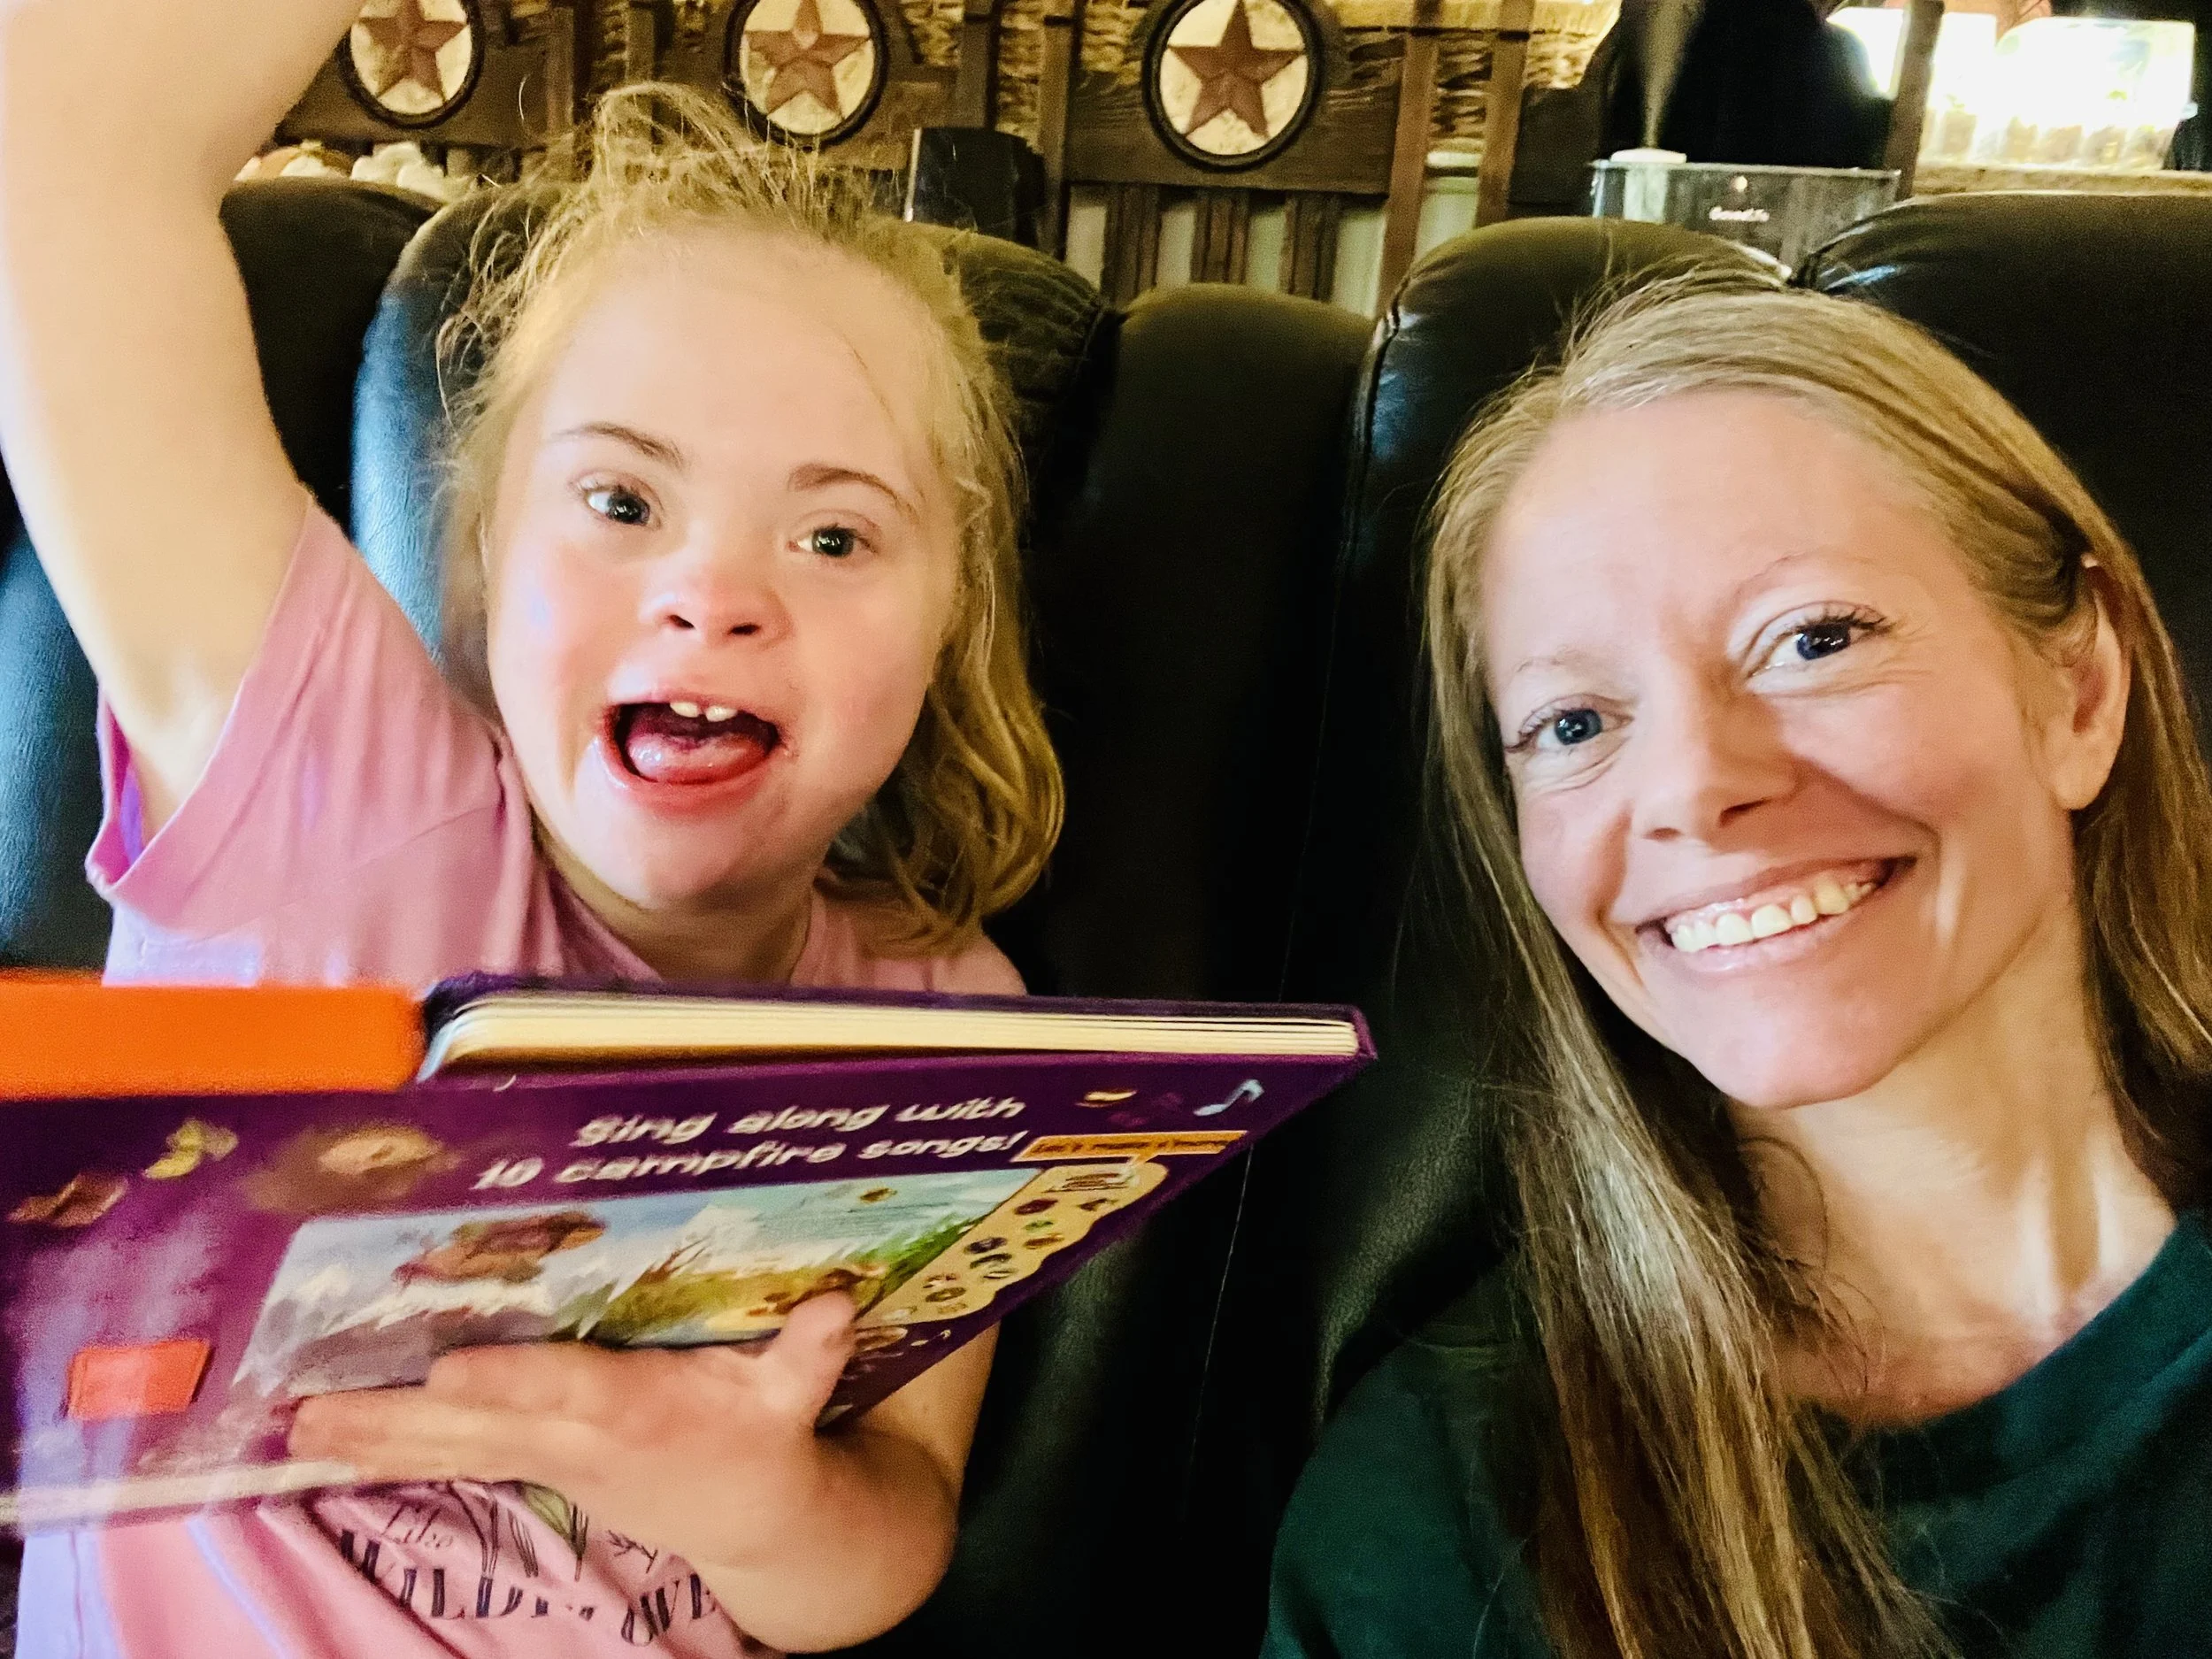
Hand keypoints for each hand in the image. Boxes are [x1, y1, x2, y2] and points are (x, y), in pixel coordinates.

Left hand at [290, 1292, 857, 1579]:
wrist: (750, 1519)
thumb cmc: (767, 1436)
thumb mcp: (798, 1398)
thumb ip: (811, 1354)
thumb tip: (839, 1304)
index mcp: (640, 1413)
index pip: (570, 1394)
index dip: (513, 1384)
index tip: (448, 1371)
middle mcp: (580, 1440)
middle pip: (480, 1430)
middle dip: (401, 1424)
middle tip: (317, 1413)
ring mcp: (548, 1459)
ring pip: (449, 1450)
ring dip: (373, 1440)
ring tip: (295, 1427)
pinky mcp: (531, 1463)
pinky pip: (446, 1459)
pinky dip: (385, 1449)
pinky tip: (321, 1440)